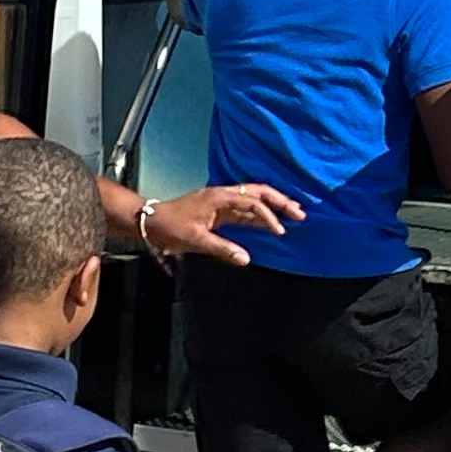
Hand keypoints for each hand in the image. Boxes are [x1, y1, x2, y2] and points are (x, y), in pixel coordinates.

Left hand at [145, 182, 302, 269]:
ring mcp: (222, 202)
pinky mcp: (219, 211)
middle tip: (300, 213)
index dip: (267, 216)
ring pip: (254, 199)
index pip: (251, 202)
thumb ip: (222, 248)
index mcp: (219, 197)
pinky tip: (271, 224)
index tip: (279, 230)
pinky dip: (260, 215)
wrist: (151, 222)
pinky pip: (245, 210)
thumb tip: (246, 259)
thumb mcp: (195, 239)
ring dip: (273, 206)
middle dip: (280, 201)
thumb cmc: (169, 227)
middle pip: (258, 192)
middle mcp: (223, 195)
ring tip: (294, 215)